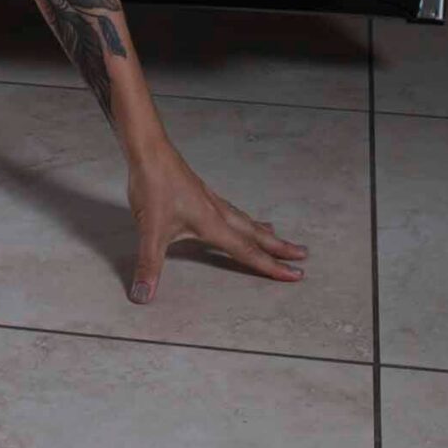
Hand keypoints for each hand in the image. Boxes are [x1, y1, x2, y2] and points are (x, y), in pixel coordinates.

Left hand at [123, 137, 307, 303]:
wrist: (149, 150)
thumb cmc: (154, 186)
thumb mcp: (150, 231)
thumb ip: (149, 265)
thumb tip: (143, 297)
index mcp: (212, 224)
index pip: (247, 251)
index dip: (271, 266)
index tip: (296, 275)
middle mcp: (217, 212)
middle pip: (255, 234)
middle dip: (279, 247)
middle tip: (303, 254)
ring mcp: (210, 200)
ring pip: (244, 220)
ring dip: (262, 232)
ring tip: (277, 236)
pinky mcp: (200, 193)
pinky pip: (231, 210)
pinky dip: (243, 218)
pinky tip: (236, 217)